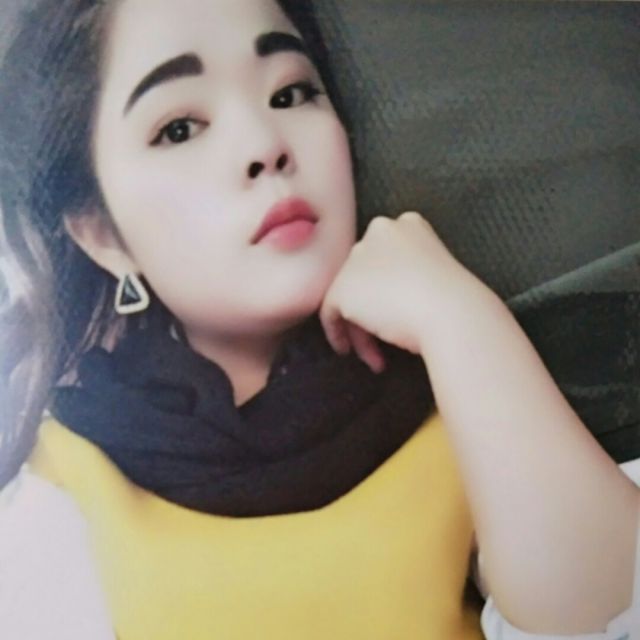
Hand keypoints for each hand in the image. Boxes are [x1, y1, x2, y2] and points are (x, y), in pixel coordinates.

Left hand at [319, 212, 481, 370]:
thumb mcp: (436, 276)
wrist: (451, 311)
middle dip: (373, 312)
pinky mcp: (342, 286)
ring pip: (351, 296)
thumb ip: (409, 276)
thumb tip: (388, 304)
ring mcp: (358, 257)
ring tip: (377, 359)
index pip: (387, 258)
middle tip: (385, 339)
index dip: (390, 290)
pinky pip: (330, 314)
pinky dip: (338, 334)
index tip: (399, 315)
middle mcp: (379, 231)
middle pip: (365, 277)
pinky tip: (351, 351)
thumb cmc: (453, 302)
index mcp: (409, 225)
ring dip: (363, 330)